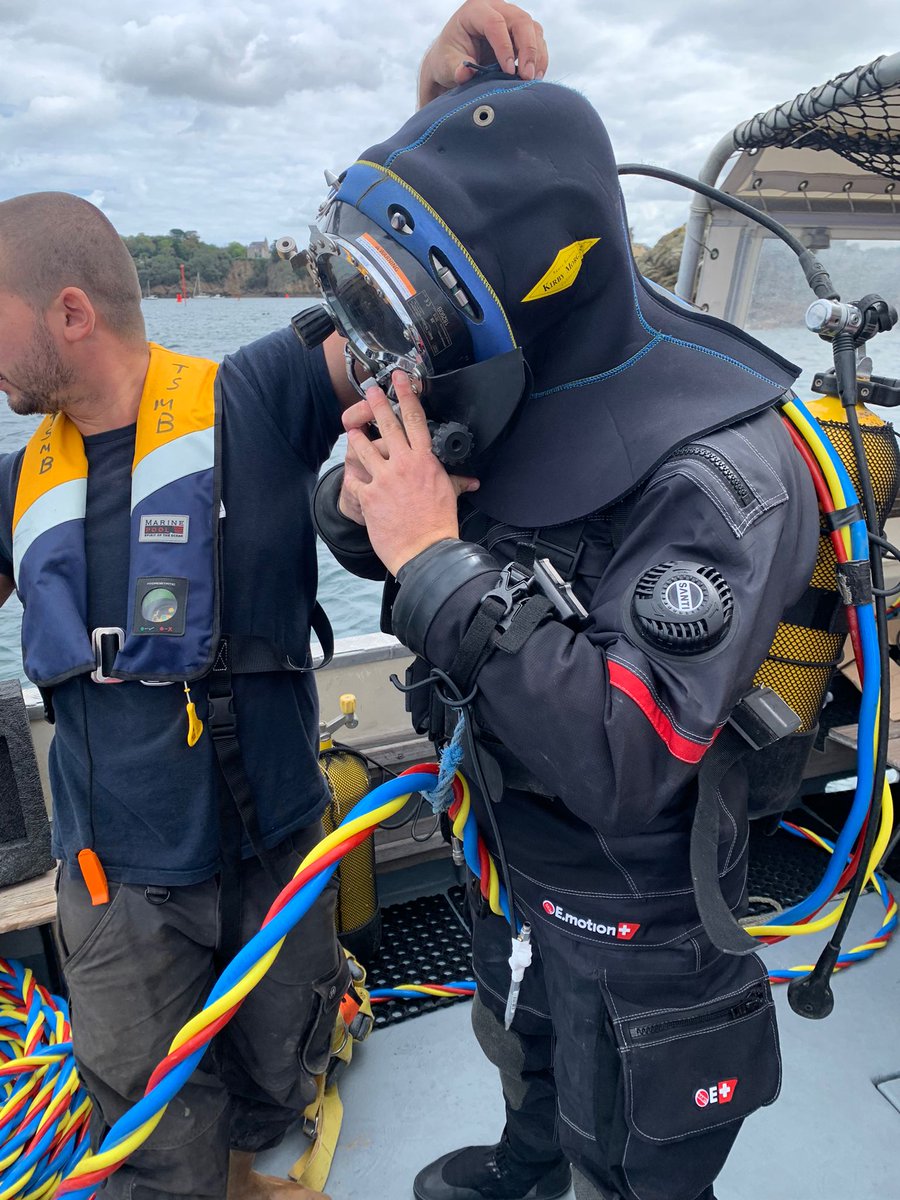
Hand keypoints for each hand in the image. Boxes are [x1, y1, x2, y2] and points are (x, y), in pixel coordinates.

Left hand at [343, 373, 478, 573]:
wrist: (425, 550)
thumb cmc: (438, 524)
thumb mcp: (450, 496)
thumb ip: (457, 482)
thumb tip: (472, 481)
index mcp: (424, 461)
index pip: (415, 420)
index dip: (407, 396)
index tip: (400, 379)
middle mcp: (403, 465)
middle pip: (387, 425)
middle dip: (377, 403)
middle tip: (370, 388)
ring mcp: (384, 479)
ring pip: (364, 448)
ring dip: (357, 436)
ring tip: (353, 428)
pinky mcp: (368, 496)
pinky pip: (354, 479)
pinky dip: (352, 475)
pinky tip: (350, 472)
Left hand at [418, 0, 547, 107]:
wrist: (455, 60)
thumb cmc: (449, 58)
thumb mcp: (446, 64)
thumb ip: (455, 69)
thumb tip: (465, 72)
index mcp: (474, 10)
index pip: (494, 23)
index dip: (504, 47)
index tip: (508, 71)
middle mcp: (496, 9)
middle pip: (520, 21)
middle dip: (528, 49)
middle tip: (527, 76)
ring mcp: (510, 19)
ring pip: (533, 29)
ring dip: (537, 55)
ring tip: (531, 79)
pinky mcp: (520, 32)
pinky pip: (537, 40)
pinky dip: (539, 59)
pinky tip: (535, 76)